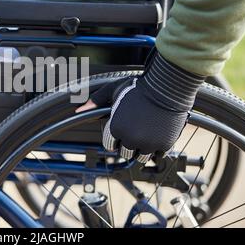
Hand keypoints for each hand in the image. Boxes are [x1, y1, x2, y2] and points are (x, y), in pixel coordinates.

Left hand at [76, 51, 204, 162]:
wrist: (166, 87)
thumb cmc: (138, 87)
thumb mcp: (113, 90)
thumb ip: (95, 101)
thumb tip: (78, 109)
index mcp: (115, 128)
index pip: (109, 145)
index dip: (113, 138)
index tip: (119, 132)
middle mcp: (131, 139)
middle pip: (125, 153)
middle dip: (127, 144)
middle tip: (133, 131)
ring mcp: (148, 143)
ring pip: (140, 157)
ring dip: (141, 149)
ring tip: (144, 135)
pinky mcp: (164, 144)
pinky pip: (158, 155)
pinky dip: (157, 148)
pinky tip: (156, 136)